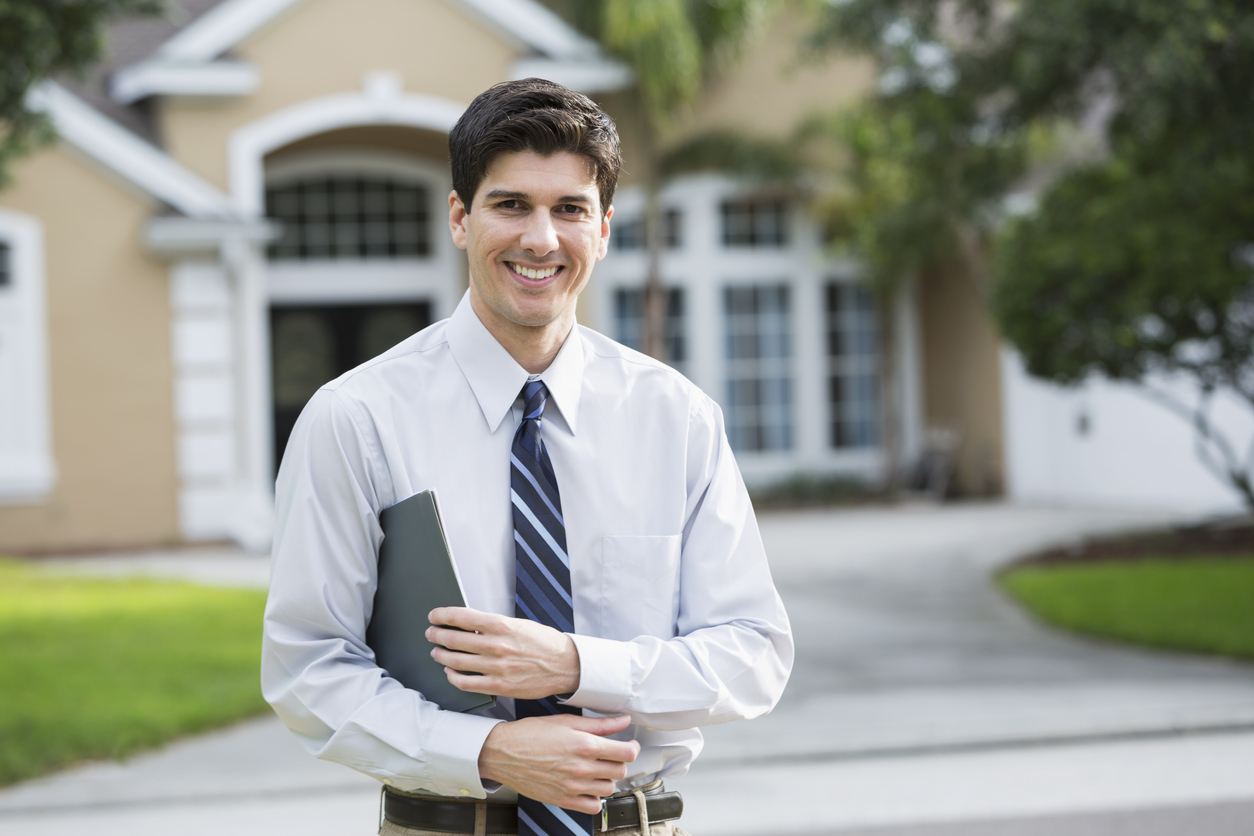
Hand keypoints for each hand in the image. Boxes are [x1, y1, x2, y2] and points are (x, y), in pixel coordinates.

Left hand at [427, 607, 579, 698]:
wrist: (565, 665)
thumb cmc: (543, 643)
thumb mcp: (519, 624)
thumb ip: (493, 626)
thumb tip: (467, 625)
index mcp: (502, 625)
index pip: (461, 617)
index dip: (442, 616)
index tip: (434, 616)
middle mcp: (497, 646)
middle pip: (453, 639)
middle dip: (437, 635)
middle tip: (431, 634)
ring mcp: (497, 668)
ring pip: (455, 661)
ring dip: (441, 655)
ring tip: (437, 652)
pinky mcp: (499, 686)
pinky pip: (466, 683)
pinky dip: (452, 676)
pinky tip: (450, 672)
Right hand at [479, 714, 638, 813]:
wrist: (503, 752)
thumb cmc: (530, 734)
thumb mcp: (567, 721)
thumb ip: (599, 724)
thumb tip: (622, 720)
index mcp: (584, 745)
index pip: (626, 753)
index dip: (632, 748)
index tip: (629, 745)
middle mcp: (581, 768)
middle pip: (620, 771)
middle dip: (619, 762)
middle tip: (610, 755)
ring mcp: (572, 786)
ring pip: (609, 789)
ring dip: (607, 779)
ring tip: (596, 769)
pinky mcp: (563, 800)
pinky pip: (593, 806)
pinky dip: (595, 798)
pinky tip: (587, 786)